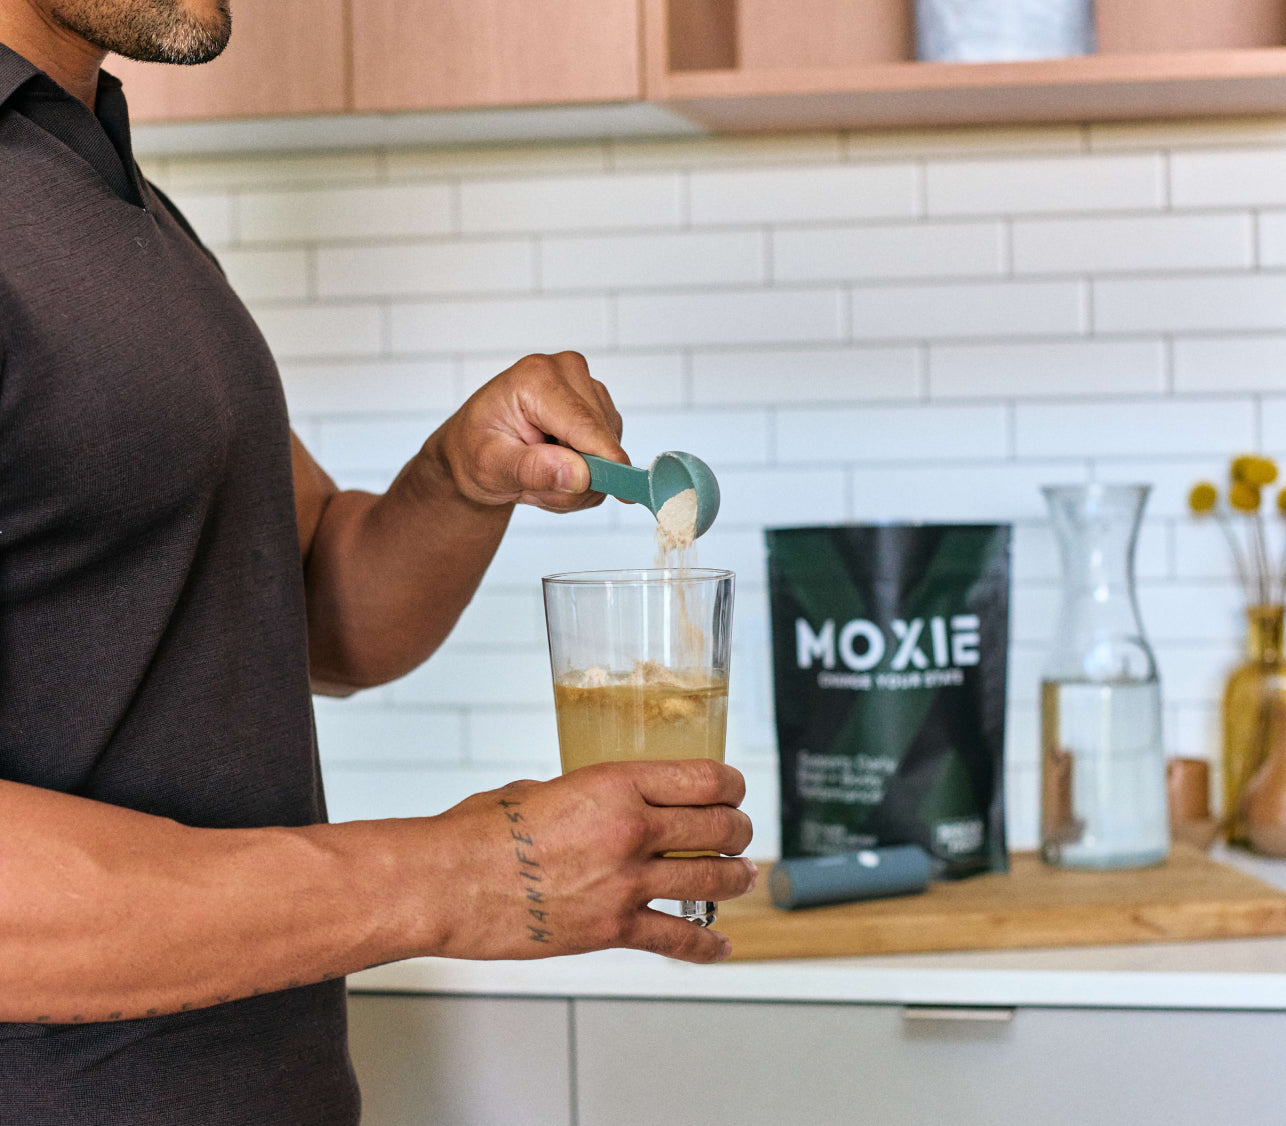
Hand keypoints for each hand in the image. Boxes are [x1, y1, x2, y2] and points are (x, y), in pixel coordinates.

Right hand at [422, 760, 755, 963]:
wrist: (447, 884)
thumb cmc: (478, 834)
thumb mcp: (537, 790)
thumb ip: (579, 797)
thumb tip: (591, 808)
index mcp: (615, 785)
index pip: (704, 779)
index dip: (732, 785)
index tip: (735, 791)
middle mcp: (631, 830)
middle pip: (719, 828)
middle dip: (738, 831)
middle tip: (740, 834)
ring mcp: (626, 883)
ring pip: (712, 880)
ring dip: (735, 878)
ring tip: (743, 876)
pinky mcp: (613, 929)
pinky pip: (678, 939)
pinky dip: (706, 946)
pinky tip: (720, 947)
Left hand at [433, 351, 626, 511]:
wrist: (470, 448)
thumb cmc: (473, 451)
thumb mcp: (490, 467)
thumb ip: (533, 470)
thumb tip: (580, 476)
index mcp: (535, 378)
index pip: (584, 424)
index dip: (606, 461)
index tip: (625, 491)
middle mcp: (566, 372)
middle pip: (601, 437)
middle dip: (578, 477)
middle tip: (536, 490)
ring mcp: (585, 386)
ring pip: (609, 447)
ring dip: (580, 478)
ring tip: (540, 478)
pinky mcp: (597, 405)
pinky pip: (609, 450)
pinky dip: (586, 472)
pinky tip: (555, 469)